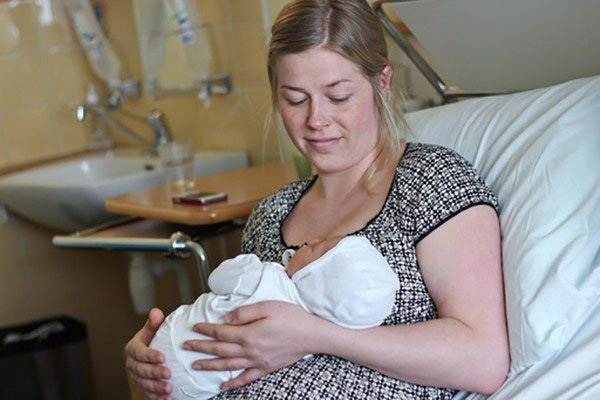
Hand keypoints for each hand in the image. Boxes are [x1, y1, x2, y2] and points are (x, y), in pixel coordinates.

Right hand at [124, 308, 171, 399]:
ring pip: (144, 384)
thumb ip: (154, 323)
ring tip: (169, 388)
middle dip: (154, 372)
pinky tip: (169, 399)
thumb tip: (156, 312)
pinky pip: (149, 394)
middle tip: (168, 373)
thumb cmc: (155, 339)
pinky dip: (158, 398)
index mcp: (133, 349)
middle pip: (141, 370)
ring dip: (156, 387)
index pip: (139, 352)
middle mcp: (132, 364)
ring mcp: (137, 377)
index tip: (162, 357)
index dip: (150, 355)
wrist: (154, 353)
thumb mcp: (153, 330)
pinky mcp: (144, 387)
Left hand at [184, 301, 324, 390]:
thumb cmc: (292, 317)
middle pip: (220, 349)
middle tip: (187, 346)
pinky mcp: (266, 368)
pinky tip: (223, 386)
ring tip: (195, 365)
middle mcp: (250, 350)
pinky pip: (246, 378)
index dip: (206, 329)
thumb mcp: (267, 306)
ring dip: (210, 365)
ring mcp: (257, 362)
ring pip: (228, 365)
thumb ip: (245, 312)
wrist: (312, 335)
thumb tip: (227, 318)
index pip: (221, 332)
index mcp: (249, 333)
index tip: (195, 327)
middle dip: (201, 348)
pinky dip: (233, 384)